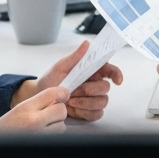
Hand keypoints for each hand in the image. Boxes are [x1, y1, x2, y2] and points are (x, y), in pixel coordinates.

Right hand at [0, 86, 68, 133]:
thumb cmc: (7, 126)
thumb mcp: (21, 107)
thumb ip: (40, 101)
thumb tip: (62, 95)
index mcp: (26, 108)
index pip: (53, 94)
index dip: (62, 93)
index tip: (63, 94)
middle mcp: (34, 122)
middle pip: (61, 110)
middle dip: (59, 110)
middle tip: (50, 112)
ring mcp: (39, 136)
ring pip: (62, 126)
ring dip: (57, 124)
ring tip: (44, 125)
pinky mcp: (43, 144)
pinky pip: (57, 137)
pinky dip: (54, 134)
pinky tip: (43, 133)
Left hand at [10, 40, 124, 121]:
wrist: (41, 98)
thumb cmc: (51, 80)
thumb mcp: (60, 66)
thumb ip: (75, 56)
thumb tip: (87, 43)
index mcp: (92, 70)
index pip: (110, 70)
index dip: (116, 74)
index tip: (117, 80)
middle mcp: (95, 84)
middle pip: (106, 88)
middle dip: (90, 90)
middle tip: (74, 90)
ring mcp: (93, 99)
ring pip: (103, 102)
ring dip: (86, 102)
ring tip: (70, 101)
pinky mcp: (90, 112)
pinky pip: (97, 114)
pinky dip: (85, 113)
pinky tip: (73, 109)